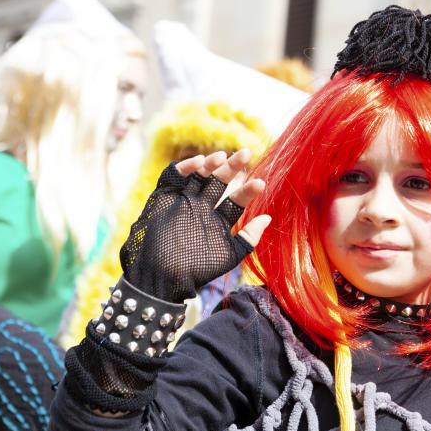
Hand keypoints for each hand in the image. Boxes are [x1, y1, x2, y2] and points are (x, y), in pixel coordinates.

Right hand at [119, 150, 270, 302]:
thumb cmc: (197, 269)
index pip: (236, 200)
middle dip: (232, 168)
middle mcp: (203, 206)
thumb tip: (268, 218)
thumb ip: (249, 238)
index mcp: (219, 219)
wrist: (162, 276)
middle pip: (220, 181)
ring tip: (222, 157)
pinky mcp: (165, 196)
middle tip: (246, 153)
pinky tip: (198, 162)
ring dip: (211, 164)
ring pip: (199, 175)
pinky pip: (173, 176)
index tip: (260, 183)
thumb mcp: (229, 255)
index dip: (247, 191)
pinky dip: (184, 167)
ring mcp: (184, 200)